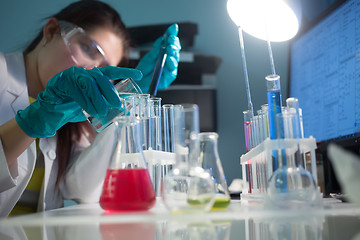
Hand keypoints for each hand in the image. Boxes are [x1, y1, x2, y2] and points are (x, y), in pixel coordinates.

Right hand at [16, 66, 141, 137]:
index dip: (125, 72)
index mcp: (93, 78)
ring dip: (97, 99)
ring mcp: (72, 75)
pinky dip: (84, 100)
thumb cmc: (73, 108)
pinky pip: (75, 89)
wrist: (52, 113)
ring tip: (101, 111)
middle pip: (101, 78)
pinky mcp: (61, 81)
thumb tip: (125, 108)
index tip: (139, 74)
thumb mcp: (94, 107)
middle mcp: (84, 73)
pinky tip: (88, 110)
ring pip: (89, 83)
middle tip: (116, 105)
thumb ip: (107, 105)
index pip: (111, 72)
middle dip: (110, 92)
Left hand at [136, 23, 180, 92]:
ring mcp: (170, 69)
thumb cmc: (143, 70)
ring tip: (170, 48)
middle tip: (171, 38)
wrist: (137, 83)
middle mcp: (169, 61)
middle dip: (174, 43)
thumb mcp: (148, 57)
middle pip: (175, 50)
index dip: (173, 34)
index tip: (174, 27)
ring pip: (175, 59)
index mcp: (165, 54)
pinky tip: (169, 59)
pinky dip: (171, 64)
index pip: (171, 42)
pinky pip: (171, 71)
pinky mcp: (168, 78)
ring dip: (173, 53)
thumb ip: (156, 50)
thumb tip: (161, 39)